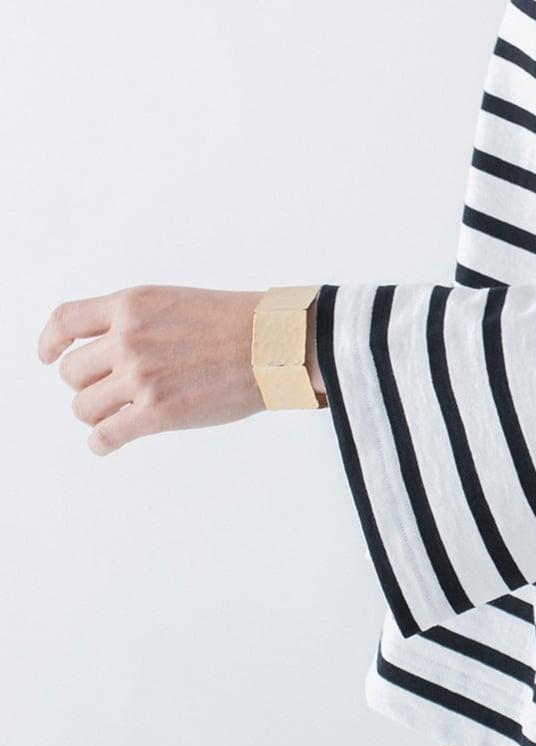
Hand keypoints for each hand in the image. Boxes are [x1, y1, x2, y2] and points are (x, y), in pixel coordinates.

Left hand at [37, 286, 265, 455]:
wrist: (277, 344)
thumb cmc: (238, 324)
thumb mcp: (176, 302)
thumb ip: (137, 320)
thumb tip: (105, 351)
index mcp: (133, 305)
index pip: (66, 320)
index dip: (50, 342)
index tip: (47, 356)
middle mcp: (129, 338)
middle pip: (71, 372)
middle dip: (89, 383)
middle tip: (115, 389)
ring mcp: (141, 376)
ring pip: (83, 406)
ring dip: (97, 412)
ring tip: (122, 411)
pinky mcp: (156, 413)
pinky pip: (103, 436)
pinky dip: (101, 442)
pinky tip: (112, 439)